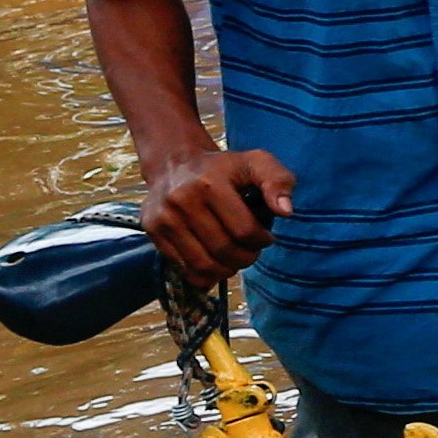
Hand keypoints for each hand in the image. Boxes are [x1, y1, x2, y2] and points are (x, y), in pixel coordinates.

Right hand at [141, 147, 296, 284]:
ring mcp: (164, 217)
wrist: (174, 164)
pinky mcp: (152, 231)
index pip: (244, 230)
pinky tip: (214, 262)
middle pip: (224, 251)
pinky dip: (205, 275)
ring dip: (226, 270)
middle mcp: (182, 200)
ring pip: (203, 266)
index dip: (262, 241)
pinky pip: (184, 269)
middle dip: (246, 258)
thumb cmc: (223, 168)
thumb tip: (285, 211)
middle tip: (251, 252)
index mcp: (210, 182)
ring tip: (234, 259)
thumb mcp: (255, 163)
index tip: (265, 237)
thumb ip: (278, 181)